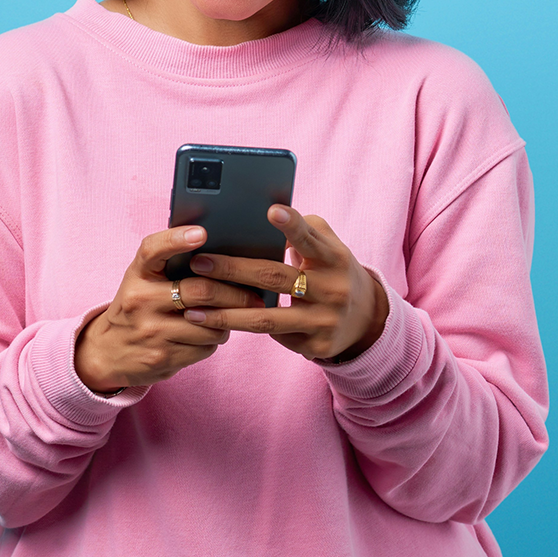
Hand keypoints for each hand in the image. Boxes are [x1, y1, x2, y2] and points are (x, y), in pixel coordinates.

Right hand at [74, 225, 269, 391]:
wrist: (108, 352)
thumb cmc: (137, 307)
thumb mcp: (142, 279)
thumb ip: (169, 264)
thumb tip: (220, 251)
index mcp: (137, 274)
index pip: (153, 250)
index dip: (177, 239)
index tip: (202, 232)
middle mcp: (141, 300)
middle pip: (200, 291)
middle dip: (236, 295)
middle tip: (255, 296)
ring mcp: (151, 331)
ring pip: (210, 323)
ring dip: (228, 321)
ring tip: (232, 316)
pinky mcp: (162, 357)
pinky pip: (205, 348)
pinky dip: (214, 340)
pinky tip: (209, 334)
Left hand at [184, 207, 388, 361]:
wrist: (365, 319)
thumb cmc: (333, 270)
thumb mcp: (329, 246)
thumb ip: (303, 230)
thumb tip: (258, 220)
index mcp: (335, 258)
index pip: (311, 238)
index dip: (291, 225)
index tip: (271, 211)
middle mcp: (332, 290)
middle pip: (274, 277)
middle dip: (232, 270)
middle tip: (198, 262)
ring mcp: (324, 321)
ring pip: (266, 318)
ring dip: (225, 313)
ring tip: (191, 308)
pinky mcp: (315, 346)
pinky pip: (272, 337)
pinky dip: (241, 329)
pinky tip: (211, 326)